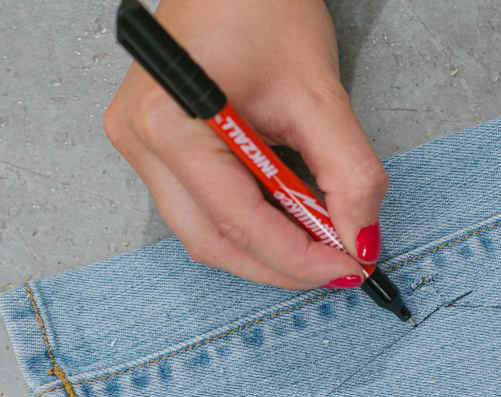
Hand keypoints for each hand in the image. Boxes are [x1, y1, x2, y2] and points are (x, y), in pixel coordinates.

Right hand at [104, 0, 386, 289]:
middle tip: (338, 266)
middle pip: (213, 241)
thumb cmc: (262, 8)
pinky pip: (201, 210)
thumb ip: (349, 174)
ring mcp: (139, 147)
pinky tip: (289, 218)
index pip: (238, 219)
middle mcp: (140, 140)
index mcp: (169, 121)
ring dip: (267, 249)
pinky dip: (250, 224)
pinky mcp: (153, 149)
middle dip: (281, 264)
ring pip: (205, 234)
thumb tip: (361, 239)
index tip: (348, 266)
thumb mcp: (320, 94)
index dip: (298, 256)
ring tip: (320, 242)